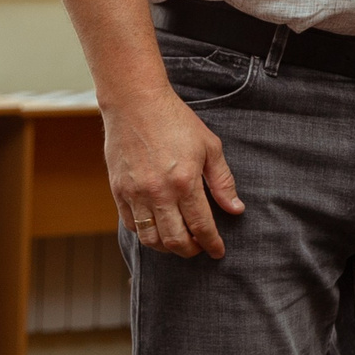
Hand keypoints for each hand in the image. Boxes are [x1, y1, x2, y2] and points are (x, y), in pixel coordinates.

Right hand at [102, 87, 243, 258]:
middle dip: (191, 251)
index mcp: (185, 182)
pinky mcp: (118, 191)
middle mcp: (158, 193)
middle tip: (200, 248)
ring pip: (150, 239)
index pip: (202, 226)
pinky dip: (146, 234)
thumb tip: (236, 209)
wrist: (136, 103)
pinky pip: (131, 225)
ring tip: (179, 241)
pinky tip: (158, 228)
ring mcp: (135, 194)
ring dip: (167, 247)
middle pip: (175, 240)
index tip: (218, 251)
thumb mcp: (210, 146)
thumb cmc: (175, 121)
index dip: (212, 244)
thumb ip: (223, 181)